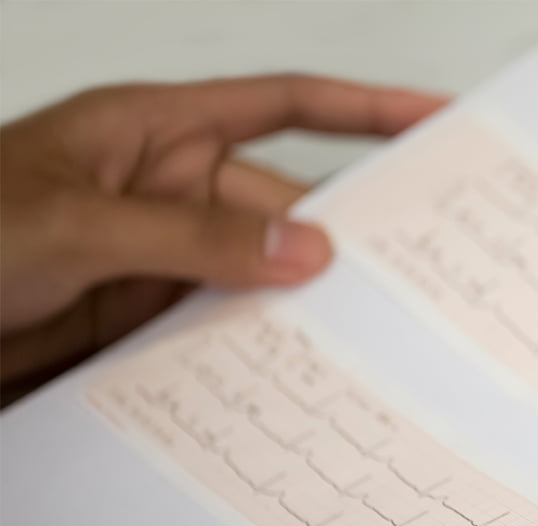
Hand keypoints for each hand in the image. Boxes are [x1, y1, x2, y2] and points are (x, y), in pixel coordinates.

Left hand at [0, 75, 444, 386]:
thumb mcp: (72, 223)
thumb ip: (192, 239)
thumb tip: (301, 252)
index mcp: (154, 133)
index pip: (284, 106)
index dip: (365, 109)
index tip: (432, 118)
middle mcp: (166, 193)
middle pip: (285, 209)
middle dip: (346, 238)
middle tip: (416, 272)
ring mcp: (159, 261)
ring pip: (260, 279)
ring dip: (300, 308)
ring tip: (362, 339)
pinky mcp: (144, 321)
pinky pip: (223, 331)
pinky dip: (258, 353)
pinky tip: (288, 374)